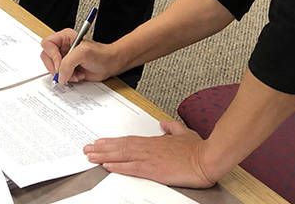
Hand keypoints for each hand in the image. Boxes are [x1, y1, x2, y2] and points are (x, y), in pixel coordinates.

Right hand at [40, 29, 119, 83]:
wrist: (110, 64)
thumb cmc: (101, 54)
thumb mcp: (83, 53)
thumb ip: (68, 63)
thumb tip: (60, 75)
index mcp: (64, 37)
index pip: (47, 44)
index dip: (52, 56)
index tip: (61, 64)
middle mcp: (62, 47)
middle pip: (47, 57)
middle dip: (56, 68)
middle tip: (66, 72)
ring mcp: (64, 58)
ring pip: (52, 68)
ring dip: (64, 74)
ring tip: (76, 73)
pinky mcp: (68, 69)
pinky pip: (60, 76)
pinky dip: (68, 78)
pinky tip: (78, 75)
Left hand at [83, 120, 217, 188]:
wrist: (207, 158)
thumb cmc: (198, 148)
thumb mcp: (183, 133)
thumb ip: (171, 128)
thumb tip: (163, 124)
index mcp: (154, 141)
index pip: (128, 140)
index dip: (112, 142)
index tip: (100, 142)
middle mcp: (149, 148)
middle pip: (120, 146)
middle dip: (102, 148)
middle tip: (87, 148)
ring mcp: (150, 158)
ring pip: (122, 155)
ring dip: (104, 155)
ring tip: (91, 156)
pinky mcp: (154, 169)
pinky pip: (131, 168)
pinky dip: (118, 166)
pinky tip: (107, 166)